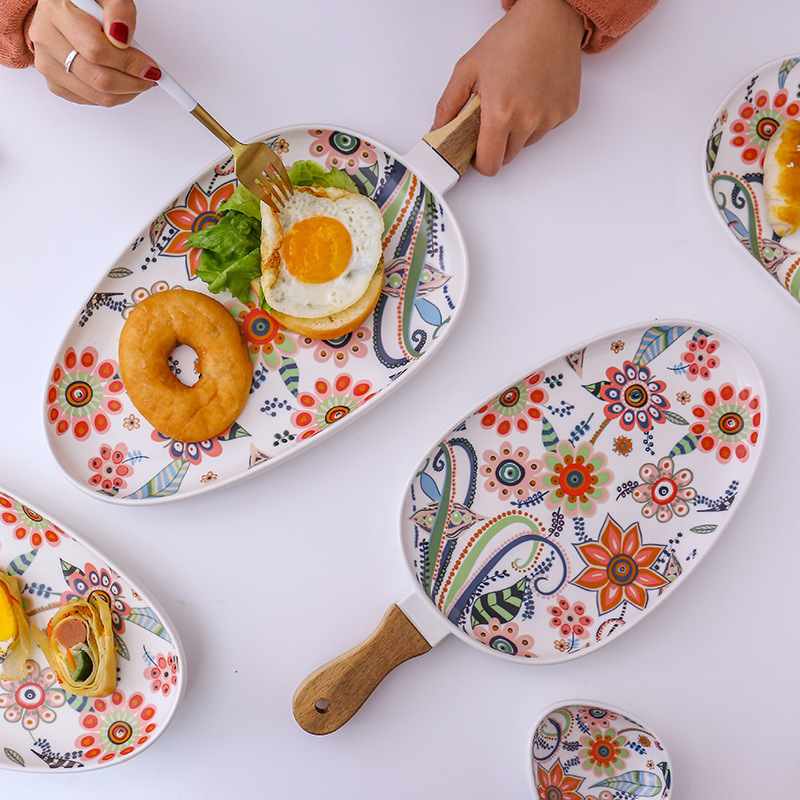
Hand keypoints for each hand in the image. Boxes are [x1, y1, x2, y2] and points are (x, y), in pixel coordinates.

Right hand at [29, 0, 160, 105]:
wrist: (66, 8)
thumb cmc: (88, 3)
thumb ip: (119, 10)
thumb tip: (122, 38)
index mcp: (56, 11)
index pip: (97, 50)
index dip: (130, 63)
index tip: (151, 66)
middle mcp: (46, 39)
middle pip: (98, 79)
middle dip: (133, 82)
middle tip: (149, 76)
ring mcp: (47, 63)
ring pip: (97, 95)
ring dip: (127, 92)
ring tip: (138, 78)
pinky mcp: (55, 83)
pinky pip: (91, 100)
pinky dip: (113, 96)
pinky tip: (120, 80)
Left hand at [433, 0, 583, 174]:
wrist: (549, 19)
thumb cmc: (510, 39)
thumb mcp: (468, 68)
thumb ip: (449, 104)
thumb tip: (437, 129)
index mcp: (501, 113)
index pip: (489, 165)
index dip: (479, 161)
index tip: (476, 151)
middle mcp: (528, 120)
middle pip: (507, 157)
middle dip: (496, 144)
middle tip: (492, 118)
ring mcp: (550, 117)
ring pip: (526, 144)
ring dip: (517, 132)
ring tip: (514, 99)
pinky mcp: (566, 111)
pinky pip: (545, 129)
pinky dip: (537, 118)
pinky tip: (533, 93)